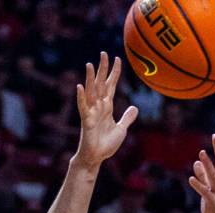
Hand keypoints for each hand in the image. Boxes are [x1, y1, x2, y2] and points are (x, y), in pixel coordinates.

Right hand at [75, 52, 138, 169]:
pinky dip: (81, 97)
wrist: (96, 158)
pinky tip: (79, 87)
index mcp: (107, 107)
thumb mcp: (121, 129)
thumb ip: (127, 118)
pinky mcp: (86, 121)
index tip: (117, 59)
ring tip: (89, 64)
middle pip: (101, 84)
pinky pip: (83, 107)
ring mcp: (92, 113)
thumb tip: (135, 107)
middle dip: (103, 69)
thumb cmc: (106, 145)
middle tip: (104, 53)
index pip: (111, 86)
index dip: (114, 73)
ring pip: (91, 92)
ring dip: (90, 78)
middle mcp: (98, 107)